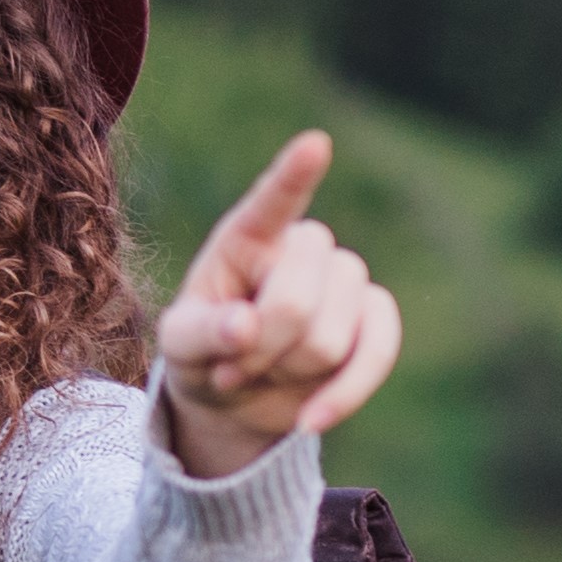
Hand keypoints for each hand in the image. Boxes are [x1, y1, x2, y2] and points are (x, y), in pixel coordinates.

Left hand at [154, 131, 402, 478]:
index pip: (272, 203)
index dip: (294, 176)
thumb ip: (200, 333)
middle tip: (232, 366)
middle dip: (262, 351)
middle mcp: (303, 248)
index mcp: (247, 237)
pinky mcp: (377, 319)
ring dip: (291, 373)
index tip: (316, 144)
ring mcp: (346, 280)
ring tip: (264, 371)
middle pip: (296, 303)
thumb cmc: (204, 351)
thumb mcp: (182, 344)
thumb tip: (242, 327)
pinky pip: (379, 354)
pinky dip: (343, 395)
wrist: (238, 397)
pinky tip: (310, 418)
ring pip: (331, 337)